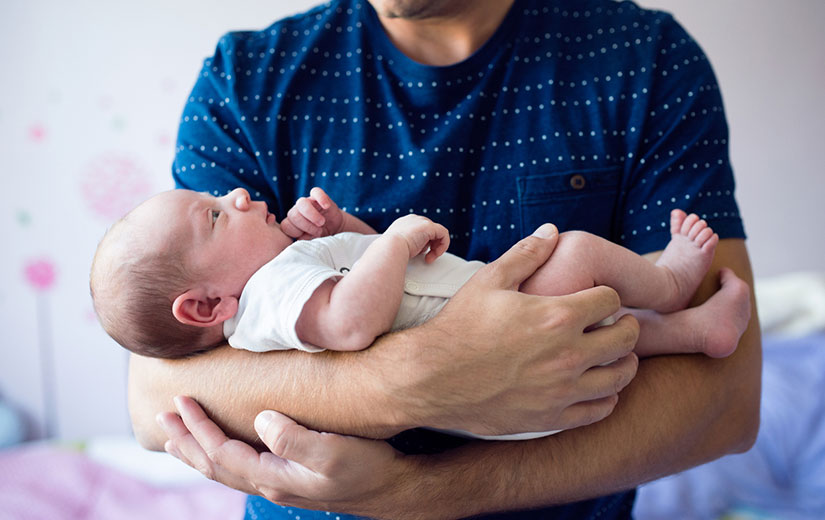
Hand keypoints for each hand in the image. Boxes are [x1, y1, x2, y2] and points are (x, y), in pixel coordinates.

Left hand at [158, 396, 410, 517]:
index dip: (198, 429)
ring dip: (198, 450)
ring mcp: (280, 483)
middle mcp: (270, 484)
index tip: (182, 402)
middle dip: (186, 442)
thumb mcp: (334, 452)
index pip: (222, 453)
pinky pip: (241, 466)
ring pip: (225, 469)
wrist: (392, 489)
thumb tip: (261, 418)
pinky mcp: (290, 477)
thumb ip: (294, 438)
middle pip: (214, 465)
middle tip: (163, 418)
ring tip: (177, 436)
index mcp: (273, 478)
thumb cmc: (367, 469)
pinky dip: (220, 455)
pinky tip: (221, 447)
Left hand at [281, 187, 343, 239]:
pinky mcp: (318, 196)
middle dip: (306, 225)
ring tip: (322, 222)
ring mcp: (307, 202)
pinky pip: (316, 192)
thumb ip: (305, 240)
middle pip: (292, 215)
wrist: (335, 228)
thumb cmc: (321, 235)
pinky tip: (326, 207)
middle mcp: (297, 211)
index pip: (286, 226)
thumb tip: (302, 238)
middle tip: (319, 231)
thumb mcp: (312, 241)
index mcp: (292, 223)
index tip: (309, 237)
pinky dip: (321, 199)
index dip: (297, 233)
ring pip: (301, 203)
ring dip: (312, 215)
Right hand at [385, 214, 449, 262]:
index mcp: (403, 224)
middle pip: (429, 231)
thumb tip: (415, 251)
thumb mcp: (398, 247)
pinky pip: (444, 234)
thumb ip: (408, 245)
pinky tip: (436, 254)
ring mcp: (421, 221)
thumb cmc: (391, 252)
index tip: (419, 255)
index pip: (419, 231)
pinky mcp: (429, 226)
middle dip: (429, 246)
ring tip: (429, 258)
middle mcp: (412, 220)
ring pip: (437, 233)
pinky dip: (443, 245)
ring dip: (436, 248)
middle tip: (426, 258)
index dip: (422, 244)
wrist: (390, 248)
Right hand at [399, 223, 639, 434]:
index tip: (600, 298)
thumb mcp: (490, 281)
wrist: (431, 378)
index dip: (608, 295)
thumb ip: (526, 253)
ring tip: (614, 355)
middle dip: (626, 326)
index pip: (611, 300)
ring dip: (624, 362)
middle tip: (618, 323)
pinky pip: (600, 409)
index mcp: (557, 316)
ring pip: (620, 377)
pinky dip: (607, 396)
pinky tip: (598, 386)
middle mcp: (568, 355)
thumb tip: (552, 230)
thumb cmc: (459, 326)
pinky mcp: (552, 417)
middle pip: (626, 339)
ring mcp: (562, 390)